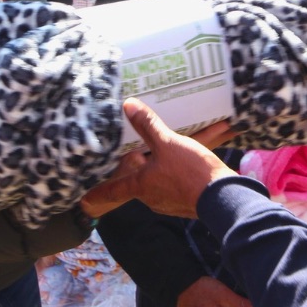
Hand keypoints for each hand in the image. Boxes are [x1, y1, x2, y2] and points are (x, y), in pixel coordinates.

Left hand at [81, 99, 235, 218]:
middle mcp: (152, 196)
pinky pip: (179, 182)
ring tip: (170, 150)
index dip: (97, 193)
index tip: (83, 200)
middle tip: (133, 155)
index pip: (113, 189)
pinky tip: (192, 158)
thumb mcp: (168, 143)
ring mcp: (170, 201)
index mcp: (141, 184)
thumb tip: (128, 106)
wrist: (224, 198)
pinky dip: (182, 169)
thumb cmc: (190, 172)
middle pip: (139, 180)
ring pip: (161, 179)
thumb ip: (148, 126)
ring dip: (164, 166)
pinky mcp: (187, 200)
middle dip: (138, 168)